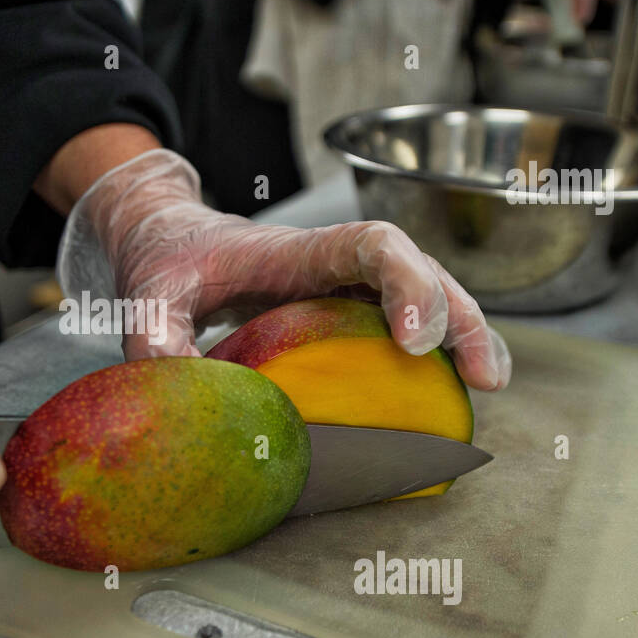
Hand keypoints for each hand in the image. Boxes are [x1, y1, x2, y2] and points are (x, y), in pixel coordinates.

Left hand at [56, 150, 510, 390]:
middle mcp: (337, 264)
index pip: (372, 244)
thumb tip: (174, 389)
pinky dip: (439, 354)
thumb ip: (154, 333)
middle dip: (458, 316)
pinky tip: (458, 392)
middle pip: (420, 270)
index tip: (414, 337)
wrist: (170, 244)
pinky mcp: (349, 315)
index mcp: (299, 250)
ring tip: (489, 385)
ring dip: (465, 335)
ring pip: (427, 296)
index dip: (405, 281)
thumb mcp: (149, 293)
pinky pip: (405, 327)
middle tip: (482, 376)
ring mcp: (349, 288)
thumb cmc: (169, 261)